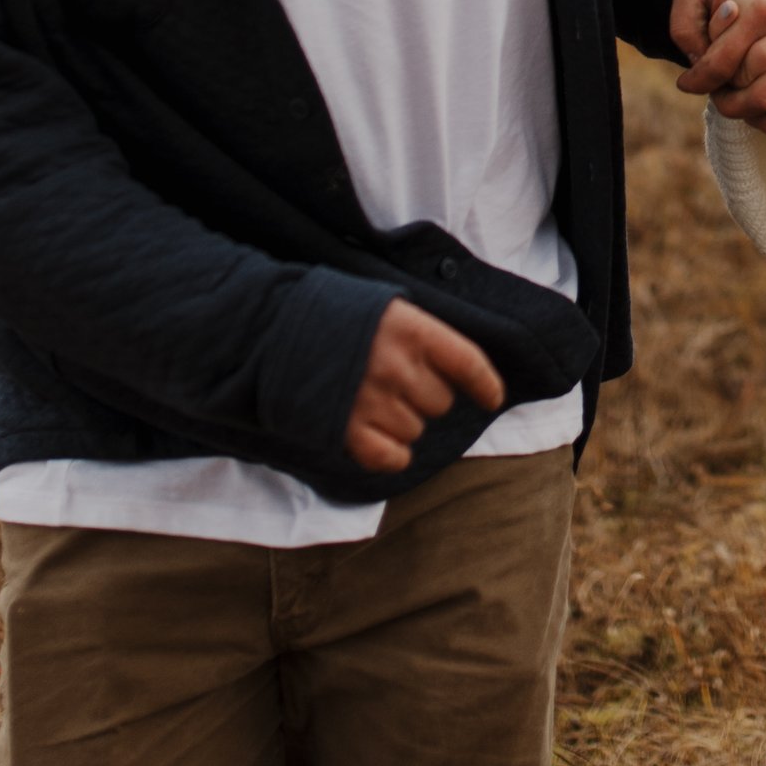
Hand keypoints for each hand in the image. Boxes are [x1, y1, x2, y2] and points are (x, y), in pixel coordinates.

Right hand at [344, 297, 504, 473]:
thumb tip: (457, 373)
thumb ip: (421, 335)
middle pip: (440, 401)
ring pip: (416, 429)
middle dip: (425, 395)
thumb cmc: (334, 317)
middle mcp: (396, 366)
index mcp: (410, 329)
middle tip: (394, 381)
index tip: (492, 399)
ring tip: (371, 399)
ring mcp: (371, 400)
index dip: (486, 384)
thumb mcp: (384, 308)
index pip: (467, 361)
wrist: (272, 331)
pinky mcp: (347, 431)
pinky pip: (392, 457)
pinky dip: (392, 454)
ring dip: (402, 420)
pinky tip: (378, 438)